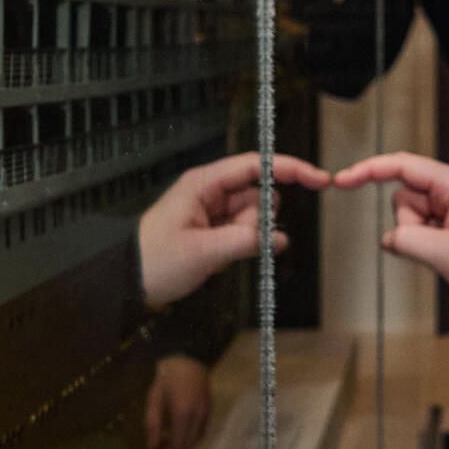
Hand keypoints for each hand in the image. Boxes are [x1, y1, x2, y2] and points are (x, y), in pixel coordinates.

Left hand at [137, 151, 330, 309]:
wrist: (129, 281)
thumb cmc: (155, 260)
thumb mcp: (202, 252)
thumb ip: (244, 241)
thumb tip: (280, 239)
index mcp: (204, 183)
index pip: (255, 166)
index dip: (290, 169)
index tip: (320, 180)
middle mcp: (212, 192)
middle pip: (260, 195)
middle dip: (259, 221)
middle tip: (230, 242)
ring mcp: (215, 212)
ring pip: (255, 218)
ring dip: (249, 238)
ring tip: (218, 253)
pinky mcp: (216, 231)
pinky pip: (245, 234)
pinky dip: (243, 246)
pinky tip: (220, 258)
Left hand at [144, 356, 211, 448]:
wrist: (187, 360)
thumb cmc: (166, 379)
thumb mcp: (154, 400)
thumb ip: (152, 426)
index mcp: (182, 415)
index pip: (176, 446)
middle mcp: (197, 418)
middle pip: (186, 447)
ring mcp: (206, 415)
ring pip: (195, 442)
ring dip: (180, 447)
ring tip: (165, 445)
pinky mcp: (209, 411)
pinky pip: (200, 433)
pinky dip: (189, 439)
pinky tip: (177, 436)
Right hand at [332, 151, 448, 308]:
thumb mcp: (445, 253)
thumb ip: (406, 240)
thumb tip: (389, 238)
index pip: (400, 166)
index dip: (367, 171)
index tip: (341, 181)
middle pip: (403, 197)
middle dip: (409, 224)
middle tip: (438, 246)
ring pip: (410, 218)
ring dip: (420, 239)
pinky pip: (422, 232)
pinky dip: (427, 246)